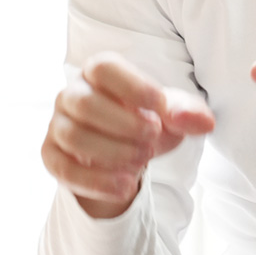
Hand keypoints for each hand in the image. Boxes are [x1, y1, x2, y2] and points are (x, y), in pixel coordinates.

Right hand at [41, 51, 214, 217]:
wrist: (124, 154)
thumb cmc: (146, 121)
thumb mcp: (172, 115)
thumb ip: (188, 114)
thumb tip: (204, 123)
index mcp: (100, 71)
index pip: (105, 68)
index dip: (133, 86)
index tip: (161, 107)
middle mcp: (73, 93)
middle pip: (85, 103)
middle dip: (123, 124)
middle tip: (152, 139)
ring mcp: (58, 124)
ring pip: (73, 135)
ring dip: (111, 152)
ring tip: (142, 162)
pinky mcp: (51, 155)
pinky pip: (64, 168)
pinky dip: (96, 181)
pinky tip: (125, 186)